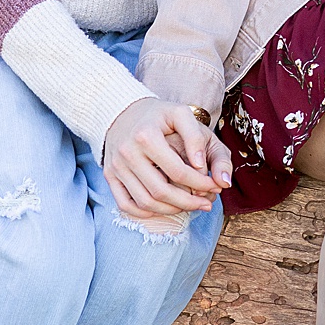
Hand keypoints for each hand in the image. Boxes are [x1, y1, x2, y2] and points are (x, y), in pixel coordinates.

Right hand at [102, 98, 232, 219]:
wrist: (122, 112)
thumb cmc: (158, 114)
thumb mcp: (180, 113)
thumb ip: (195, 137)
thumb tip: (201, 166)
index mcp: (147, 137)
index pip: (178, 171)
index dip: (200, 183)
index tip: (215, 187)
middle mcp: (128, 154)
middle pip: (160, 191)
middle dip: (188, 202)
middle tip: (206, 204)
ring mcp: (116, 167)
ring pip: (144, 202)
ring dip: (170, 210)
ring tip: (190, 206)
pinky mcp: (109, 176)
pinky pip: (125, 205)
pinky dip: (145, 212)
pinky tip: (165, 208)